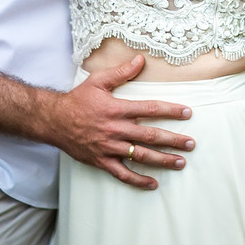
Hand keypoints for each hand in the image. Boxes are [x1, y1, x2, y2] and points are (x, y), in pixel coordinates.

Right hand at [47, 55, 194, 189]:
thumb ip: (121, 72)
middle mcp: (116, 130)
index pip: (150, 109)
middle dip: (174, 140)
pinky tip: (153, 183)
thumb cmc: (77, 99)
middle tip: (191, 143)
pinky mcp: (102, 161)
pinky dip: (139, 180)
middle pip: (151, 136)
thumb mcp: (98, 81)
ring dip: (163, 160)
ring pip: (141, 156)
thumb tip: (141, 60)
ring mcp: (109, 148)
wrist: (53, 121)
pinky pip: (123, 174)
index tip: (187, 113)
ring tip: (181, 162)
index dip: (171, 110)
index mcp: (118, 109)